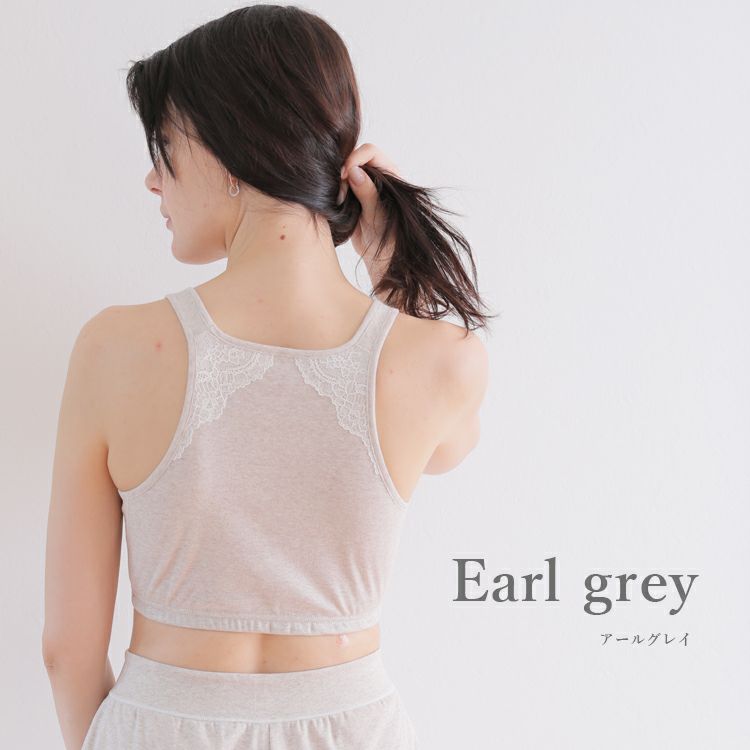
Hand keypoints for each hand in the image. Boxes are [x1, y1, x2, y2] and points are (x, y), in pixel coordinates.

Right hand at [337, 144, 401, 272]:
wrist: (382, 261)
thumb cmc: (390, 240)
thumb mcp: (379, 216)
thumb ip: (368, 192)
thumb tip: (353, 171)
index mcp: (392, 175)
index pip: (371, 152)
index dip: (356, 158)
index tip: (345, 174)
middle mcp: (378, 177)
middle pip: (356, 159)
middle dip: (345, 170)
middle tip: (341, 191)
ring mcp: (365, 187)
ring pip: (346, 172)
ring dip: (339, 182)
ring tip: (340, 201)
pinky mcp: (353, 198)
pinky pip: (341, 187)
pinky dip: (336, 192)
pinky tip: (338, 205)